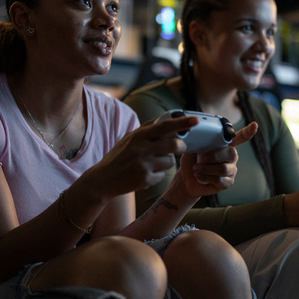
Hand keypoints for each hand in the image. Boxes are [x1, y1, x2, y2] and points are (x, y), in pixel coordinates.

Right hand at [84, 115, 198, 198]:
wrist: (103, 180)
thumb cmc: (118, 157)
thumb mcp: (129, 139)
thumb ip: (146, 129)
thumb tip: (166, 118)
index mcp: (138, 136)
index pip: (164, 126)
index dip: (182, 122)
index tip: (195, 120)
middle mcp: (141, 149)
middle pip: (174, 145)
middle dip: (181, 146)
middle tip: (180, 147)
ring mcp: (143, 165)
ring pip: (170, 162)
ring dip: (167, 162)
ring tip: (153, 164)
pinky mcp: (144, 180)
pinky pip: (162, 176)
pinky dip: (157, 175)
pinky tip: (145, 175)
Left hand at [176, 121, 258, 196]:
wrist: (187, 179)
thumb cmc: (191, 160)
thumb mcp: (193, 148)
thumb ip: (198, 141)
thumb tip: (195, 134)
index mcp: (225, 145)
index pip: (240, 137)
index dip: (248, 132)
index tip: (254, 125)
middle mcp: (231, 157)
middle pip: (231, 153)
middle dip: (214, 156)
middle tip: (200, 158)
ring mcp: (231, 170)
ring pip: (224, 168)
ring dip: (207, 168)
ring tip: (196, 169)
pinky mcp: (227, 183)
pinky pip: (220, 180)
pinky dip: (206, 177)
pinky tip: (198, 176)